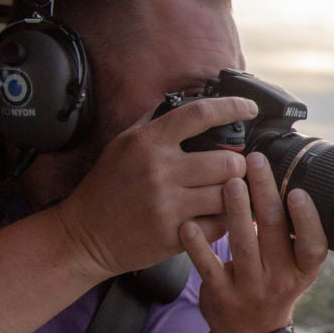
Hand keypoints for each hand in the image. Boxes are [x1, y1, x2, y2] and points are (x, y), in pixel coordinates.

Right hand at [53, 97, 256, 278]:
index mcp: (148, 142)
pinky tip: (212, 216)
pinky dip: (222, 221)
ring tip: (223, 193)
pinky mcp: (173, 235)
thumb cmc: (108, 187)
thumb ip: (156, 121)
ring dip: (232, 194)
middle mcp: (159, 170)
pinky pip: (218, 225)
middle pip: (228, 162)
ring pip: (228, 194)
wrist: (84, 235)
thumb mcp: (124, 144)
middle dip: (237, 165)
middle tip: (231, 169)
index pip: (200, 114)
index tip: (249, 109)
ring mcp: (166, 205)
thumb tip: (189, 97)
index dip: (232, 107)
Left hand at [180, 152, 327, 332]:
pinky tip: (189, 223)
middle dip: (265, 193)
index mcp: (303, 270)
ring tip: (229, 182)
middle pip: (274, 231)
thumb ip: (292, 232)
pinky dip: (198, 245)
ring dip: (236, 211)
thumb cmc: (273, 284)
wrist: (251, 332)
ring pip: (242, 244)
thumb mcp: (294, 266)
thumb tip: (286, 178)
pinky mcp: (221, 295)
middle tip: (255, 162)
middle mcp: (280, 280)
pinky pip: (208, 266)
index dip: (307, 220)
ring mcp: (250, 289)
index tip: (297, 192)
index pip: (312, 245)